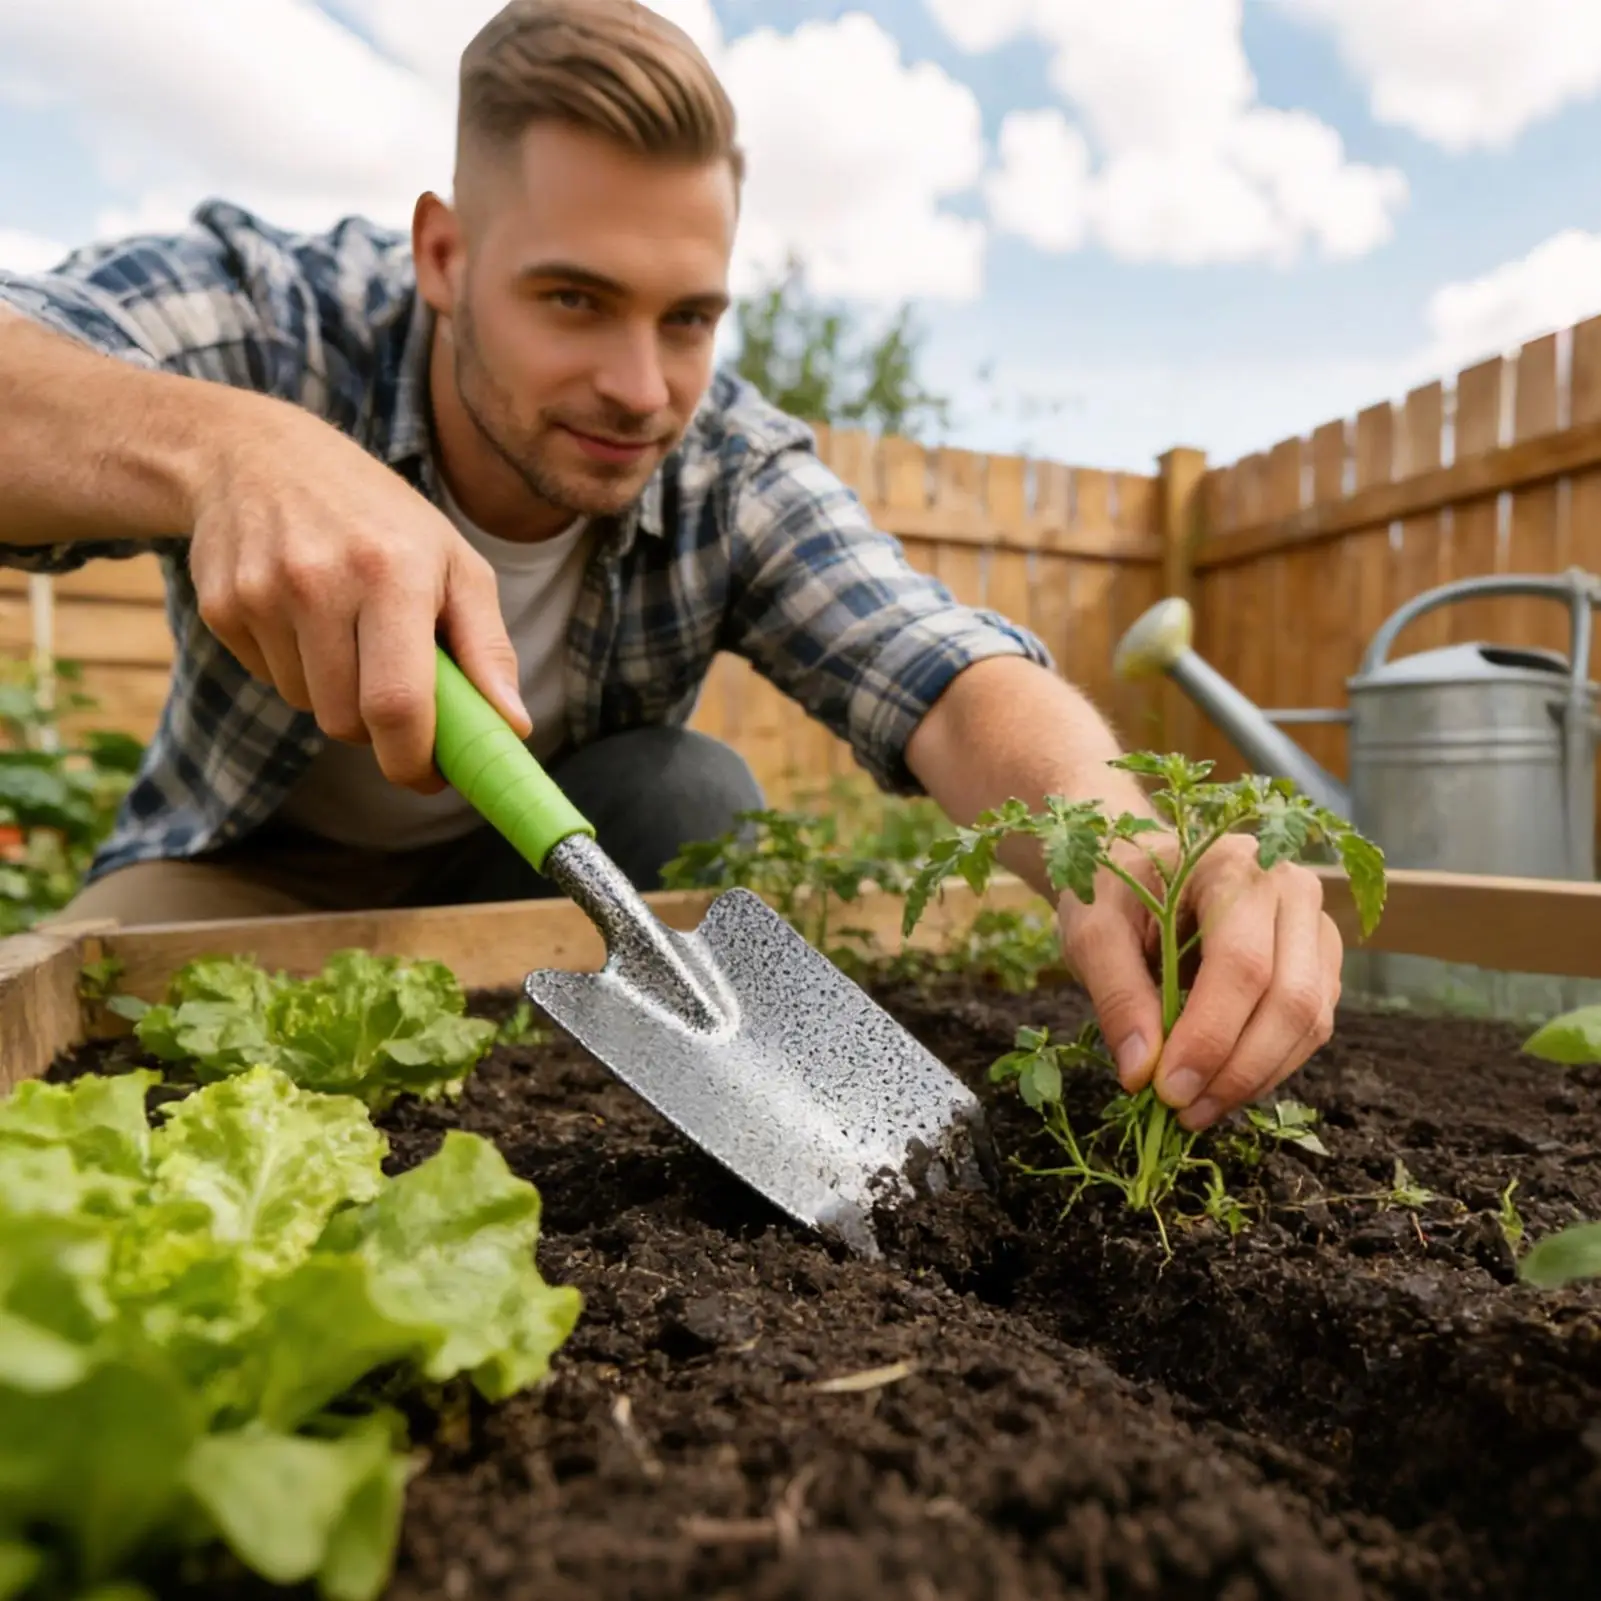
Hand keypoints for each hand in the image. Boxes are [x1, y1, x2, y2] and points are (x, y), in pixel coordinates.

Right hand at [189, 399, 528, 791]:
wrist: (258, 454)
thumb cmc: (380, 518)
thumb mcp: (454, 563)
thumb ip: (488, 649)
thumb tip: (513, 727)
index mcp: (391, 573)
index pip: (396, 704)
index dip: (413, 760)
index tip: (431, 776)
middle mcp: (320, 582)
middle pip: (347, 721)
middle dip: (378, 730)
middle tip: (398, 695)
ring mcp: (261, 593)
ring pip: (308, 706)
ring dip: (336, 695)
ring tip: (348, 632)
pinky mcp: (220, 606)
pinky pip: (269, 679)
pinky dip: (296, 668)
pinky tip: (302, 614)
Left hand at [1057, 832, 1342, 1129]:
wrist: (1140, 865)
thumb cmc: (1115, 891)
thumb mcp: (1092, 930)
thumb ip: (1116, 995)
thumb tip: (1142, 1071)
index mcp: (1232, 866)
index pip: (1241, 963)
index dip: (1211, 1036)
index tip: (1169, 1088)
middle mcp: (1289, 889)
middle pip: (1290, 997)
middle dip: (1238, 1069)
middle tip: (1183, 1111)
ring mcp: (1314, 925)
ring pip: (1310, 1019)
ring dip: (1256, 1077)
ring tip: (1196, 1109)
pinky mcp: (1319, 962)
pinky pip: (1311, 1026)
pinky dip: (1268, 1066)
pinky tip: (1220, 1085)